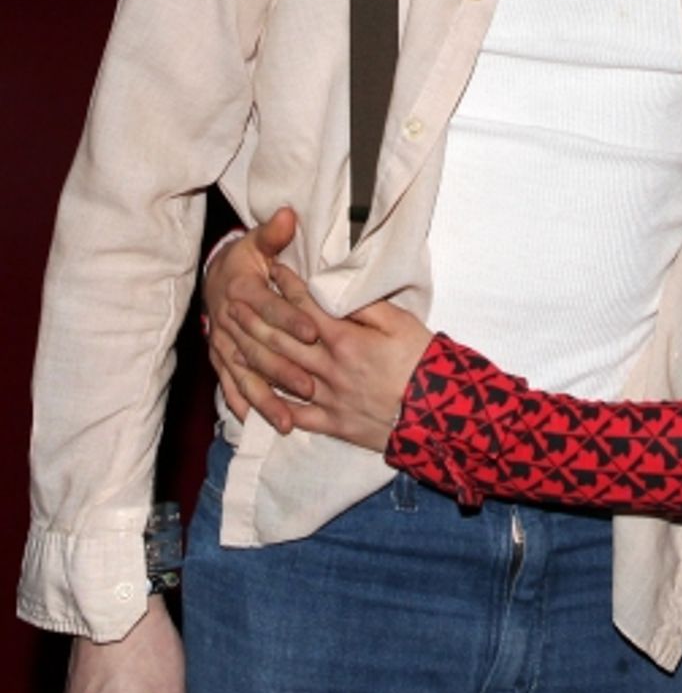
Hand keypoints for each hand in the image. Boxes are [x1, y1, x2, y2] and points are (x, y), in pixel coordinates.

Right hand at [204, 206, 318, 432]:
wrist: (214, 278)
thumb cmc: (246, 260)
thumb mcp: (258, 241)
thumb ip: (274, 233)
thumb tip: (288, 214)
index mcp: (242, 290)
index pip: (268, 306)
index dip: (290, 318)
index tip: (314, 331)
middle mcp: (229, 320)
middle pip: (258, 347)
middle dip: (284, 367)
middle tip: (311, 385)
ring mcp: (223, 344)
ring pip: (244, 374)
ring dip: (264, 396)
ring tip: (287, 419)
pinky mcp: (220, 359)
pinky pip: (228, 384)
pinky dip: (241, 404)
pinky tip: (255, 424)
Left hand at [227, 264, 432, 451]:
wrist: (436, 412)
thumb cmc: (422, 360)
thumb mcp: (400, 322)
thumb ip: (365, 306)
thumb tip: (337, 290)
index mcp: (344, 339)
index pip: (306, 307)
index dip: (286, 286)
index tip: (271, 269)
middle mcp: (328, 368)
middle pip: (282, 340)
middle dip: (256, 319)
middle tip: (234, 302)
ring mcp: (327, 398)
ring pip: (280, 376)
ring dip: (254, 358)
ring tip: (233, 343)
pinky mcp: (333, 423)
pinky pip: (295, 415)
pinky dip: (273, 407)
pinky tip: (256, 398)